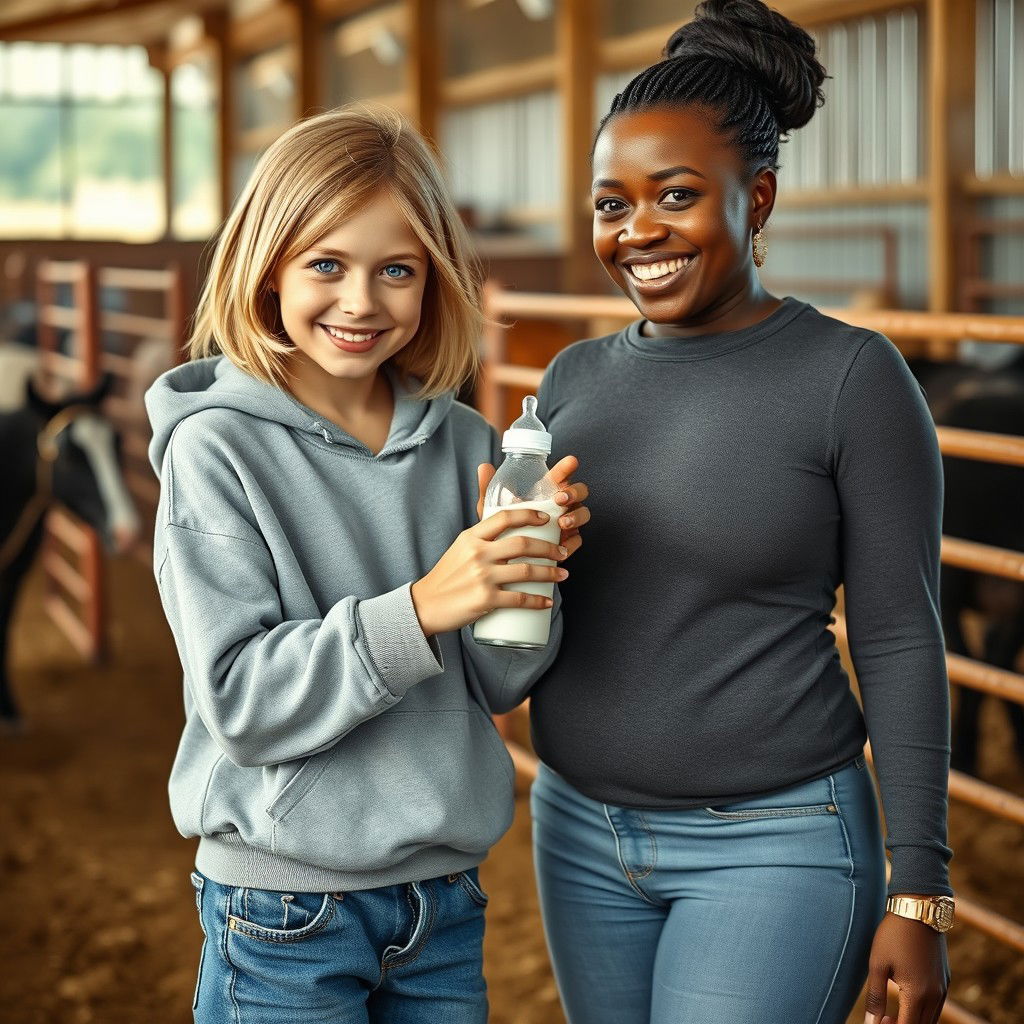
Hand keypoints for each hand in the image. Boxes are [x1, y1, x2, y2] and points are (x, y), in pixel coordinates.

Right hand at [411, 507, 568, 636]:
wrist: (425, 605)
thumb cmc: (446, 577)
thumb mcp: (460, 548)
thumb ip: (481, 536)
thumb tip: (506, 522)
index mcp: (471, 537)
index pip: (505, 517)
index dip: (529, 515)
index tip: (546, 519)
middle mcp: (478, 554)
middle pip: (523, 544)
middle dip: (549, 548)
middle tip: (562, 552)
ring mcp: (482, 577)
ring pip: (526, 571)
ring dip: (550, 573)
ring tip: (563, 575)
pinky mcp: (485, 599)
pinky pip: (519, 599)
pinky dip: (537, 601)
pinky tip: (547, 601)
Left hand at [476, 455, 590, 558]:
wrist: (505, 556)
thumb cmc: (502, 526)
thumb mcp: (493, 508)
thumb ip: (489, 489)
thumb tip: (483, 466)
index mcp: (547, 490)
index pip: (561, 474)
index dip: (567, 467)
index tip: (571, 462)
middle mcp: (562, 503)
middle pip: (580, 491)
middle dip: (574, 492)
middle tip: (560, 499)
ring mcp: (568, 521)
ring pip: (583, 514)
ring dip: (576, 517)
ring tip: (562, 523)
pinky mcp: (568, 541)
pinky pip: (577, 540)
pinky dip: (572, 543)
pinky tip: (563, 547)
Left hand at [864, 911, 948, 1023]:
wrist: (918, 909)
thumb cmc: (893, 935)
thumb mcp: (878, 964)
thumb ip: (875, 997)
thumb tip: (870, 1022)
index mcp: (918, 994)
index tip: (876, 1022)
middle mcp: (936, 995)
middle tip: (881, 1018)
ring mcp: (943, 988)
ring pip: (930, 1019)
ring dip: (912, 1020)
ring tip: (890, 1013)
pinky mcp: (945, 980)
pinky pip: (936, 1006)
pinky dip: (922, 1011)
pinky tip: (904, 1000)